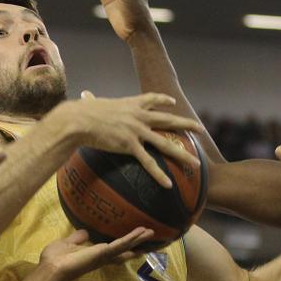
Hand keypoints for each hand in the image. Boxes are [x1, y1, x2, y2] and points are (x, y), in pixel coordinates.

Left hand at [39, 228, 153, 280]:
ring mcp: (103, 256)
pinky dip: (131, 238)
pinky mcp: (103, 254)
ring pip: (124, 246)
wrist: (52, 269)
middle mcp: (101, 257)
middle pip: (123, 249)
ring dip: (137, 239)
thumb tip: (85, 232)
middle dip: (136, 243)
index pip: (112, 251)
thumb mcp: (66, 244)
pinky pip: (120, 245)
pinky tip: (141, 233)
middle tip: (150, 236)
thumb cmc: (55, 259)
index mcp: (93, 255)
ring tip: (151, 232)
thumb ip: (77, 239)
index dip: (124, 248)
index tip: (135, 246)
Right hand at [49, 92, 202, 187]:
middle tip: (201, 129)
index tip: (173, 103)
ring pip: (165, 143)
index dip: (164, 101)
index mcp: (131, 104)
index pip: (152, 99)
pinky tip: (168, 184)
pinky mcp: (130, 145)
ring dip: (182, 154)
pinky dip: (159, 174)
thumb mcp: (93, 102)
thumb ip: (94, 101)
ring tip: (195, 163)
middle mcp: (139, 116)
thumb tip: (85, 96)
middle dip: (186, 125)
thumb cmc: (82, 112)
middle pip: (168, 120)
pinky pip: (148, 162)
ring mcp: (137, 131)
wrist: (79, 120)